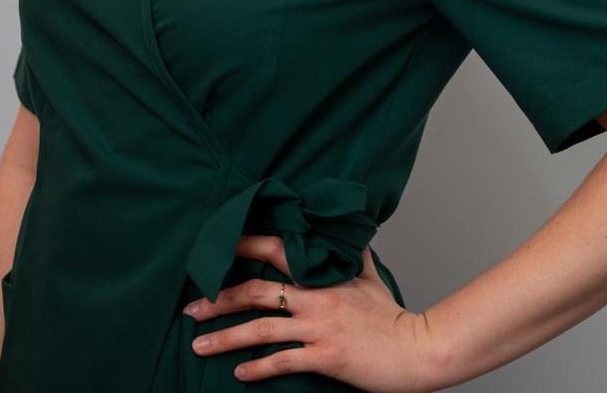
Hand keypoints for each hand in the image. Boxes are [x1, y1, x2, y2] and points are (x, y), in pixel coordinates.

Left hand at [182, 233, 443, 390]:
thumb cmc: (391, 315)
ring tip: (198, 344)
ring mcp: (319, 327)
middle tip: (190, 307)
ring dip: (226, 336)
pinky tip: (238, 373)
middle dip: (219, 298)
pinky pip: (283, 361)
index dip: (244, 246)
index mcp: (323, 274)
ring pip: (262, 329)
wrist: (416, 350)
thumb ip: (350, 254)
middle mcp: (316, 297)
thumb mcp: (369, 277)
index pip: (276, 250)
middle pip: (256, 291)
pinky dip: (258, 368)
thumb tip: (347, 233)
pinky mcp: (325, 355)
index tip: (215, 248)